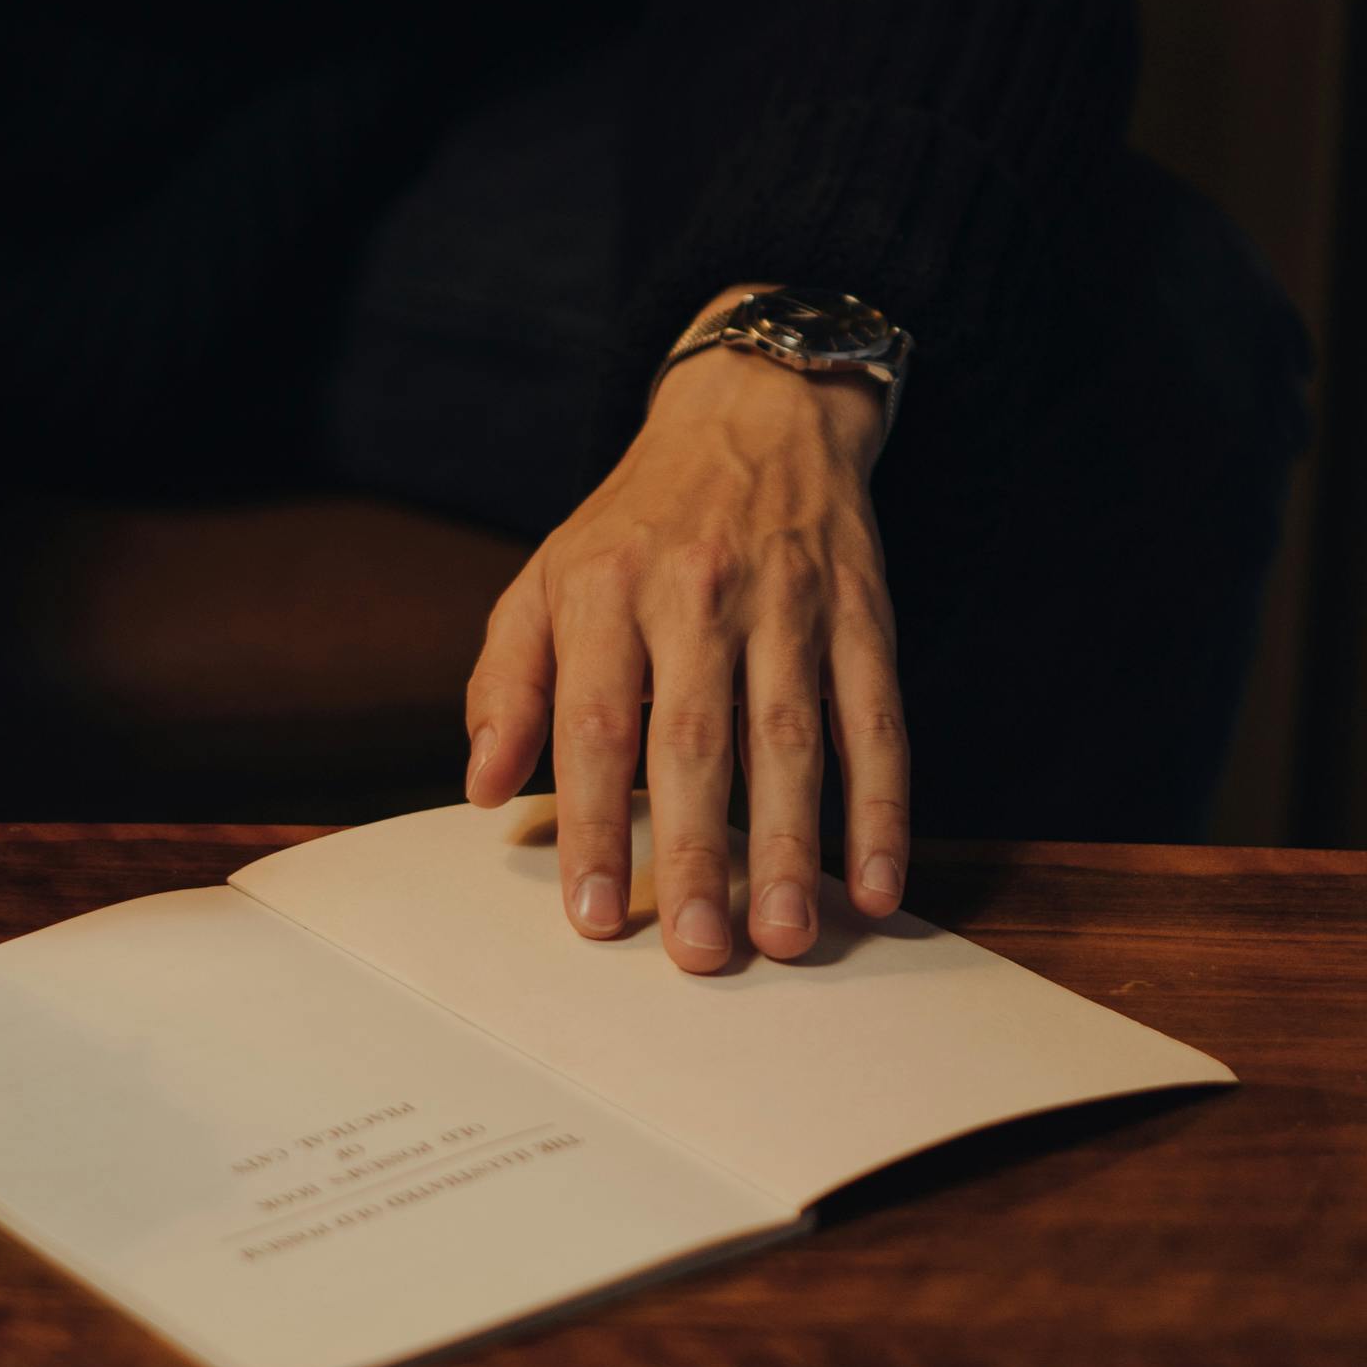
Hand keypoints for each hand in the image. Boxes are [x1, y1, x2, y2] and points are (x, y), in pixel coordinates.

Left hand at [463, 293, 907, 970]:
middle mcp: (697, 594)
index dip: (596, 826)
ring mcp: (788, 603)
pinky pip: (876, 720)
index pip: (596, 725)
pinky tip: (874, 883)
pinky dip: (882, 805)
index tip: (596, 917)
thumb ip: (507, 684)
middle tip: (700, 953)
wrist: (754, 413)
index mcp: (606, 589)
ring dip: (791, 846)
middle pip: (696, 743)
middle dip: (697, 856)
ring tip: (786, 937)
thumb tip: (483, 789)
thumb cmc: (635, 524)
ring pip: (792, 739)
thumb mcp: (547, 580)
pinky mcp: (862, 614)